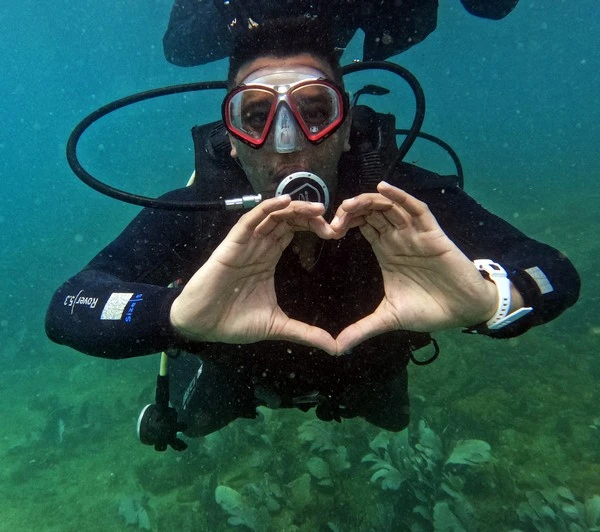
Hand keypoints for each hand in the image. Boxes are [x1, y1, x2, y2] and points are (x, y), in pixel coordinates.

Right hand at [170, 196, 337, 353]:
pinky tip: (284, 201)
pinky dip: (266, 208)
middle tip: (332, 218)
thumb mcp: (277, 326)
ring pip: (271, 216)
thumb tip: (334, 348)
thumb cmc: (234, 322)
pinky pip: (250, 221)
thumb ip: (305, 332)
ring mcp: (245, 244)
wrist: (202, 326)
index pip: (293, 233)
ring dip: (294, 208)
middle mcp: (258, 247)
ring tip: (316, 207)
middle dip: (309, 216)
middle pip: (286, 221)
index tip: (334, 232)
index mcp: (268, 260)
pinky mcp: (232, 245)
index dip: (313, 228)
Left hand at [331, 181, 497, 352]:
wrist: (464, 311)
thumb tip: (336, 349)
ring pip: (389, 207)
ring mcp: (415, 234)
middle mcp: (398, 238)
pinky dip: (400, 197)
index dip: (343, 223)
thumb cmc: (429, 309)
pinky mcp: (432, 234)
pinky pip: (416, 209)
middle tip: (333, 218)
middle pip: (371, 212)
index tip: (326, 231)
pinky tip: (383, 188)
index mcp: (386, 251)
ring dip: (368, 201)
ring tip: (348, 204)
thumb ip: (362, 329)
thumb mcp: (389, 319)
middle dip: (350, 210)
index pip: (361, 227)